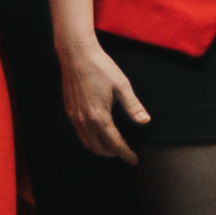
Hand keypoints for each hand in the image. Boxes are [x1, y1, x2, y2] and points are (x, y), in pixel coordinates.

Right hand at [57, 28, 150, 165]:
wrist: (76, 54)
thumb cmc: (101, 67)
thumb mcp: (122, 85)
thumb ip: (133, 106)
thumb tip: (145, 121)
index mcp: (99, 116)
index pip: (114, 144)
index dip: (125, 154)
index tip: (134, 159)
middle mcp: (84, 120)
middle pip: (99, 149)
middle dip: (113, 153)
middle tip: (126, 149)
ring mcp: (74, 116)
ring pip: (87, 143)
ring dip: (101, 147)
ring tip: (115, 141)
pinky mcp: (69, 111)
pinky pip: (80, 133)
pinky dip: (91, 138)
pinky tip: (100, 129)